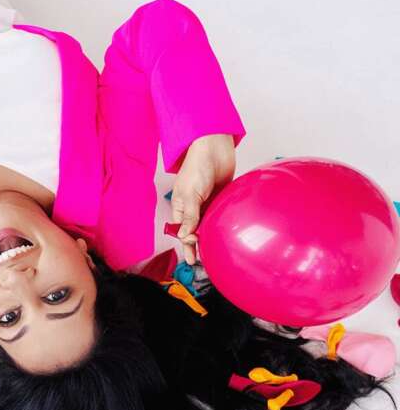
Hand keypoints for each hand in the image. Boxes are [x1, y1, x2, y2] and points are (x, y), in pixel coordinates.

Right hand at [170, 134, 235, 263]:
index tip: (194, 251)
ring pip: (209, 225)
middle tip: (205, 263)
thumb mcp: (190, 193)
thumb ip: (189, 216)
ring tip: (217, 252)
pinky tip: (228, 233)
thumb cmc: (197, 166)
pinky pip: (221, 215)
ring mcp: (208, 203)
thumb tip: (185, 236)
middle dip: (198, 246)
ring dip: (211, 236)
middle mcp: (193, 207)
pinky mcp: (222, 198)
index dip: (186, 243)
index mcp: (181, 207)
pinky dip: (223, 224)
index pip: (181, 230)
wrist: (215, 147)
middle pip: (195, 231)